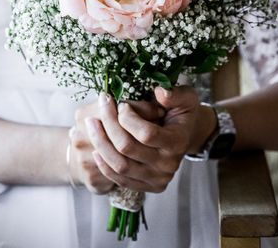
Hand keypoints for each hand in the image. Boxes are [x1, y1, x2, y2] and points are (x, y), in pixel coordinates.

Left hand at [87, 86, 207, 193]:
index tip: (121, 103)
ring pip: (119, 165)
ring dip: (100, 143)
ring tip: (91, 123)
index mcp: (177, 142)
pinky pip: (119, 179)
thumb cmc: (181, 113)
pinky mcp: (145, 186)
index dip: (128, 117)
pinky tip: (95, 147)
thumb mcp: (186, 98)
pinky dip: (103, 164)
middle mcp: (167, 164)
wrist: (185, 136)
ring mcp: (156, 178)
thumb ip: (175, 94)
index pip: (146, 134)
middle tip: (101, 105)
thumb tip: (160, 92)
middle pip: (127, 148)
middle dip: (109, 124)